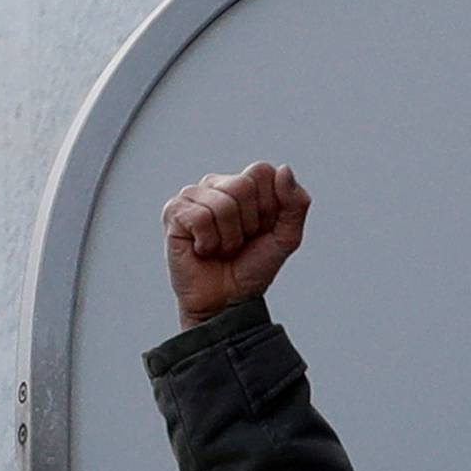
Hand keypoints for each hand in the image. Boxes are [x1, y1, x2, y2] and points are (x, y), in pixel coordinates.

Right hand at [162, 160, 311, 329]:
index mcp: (245, 182)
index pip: (262, 171)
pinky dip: (208, 241)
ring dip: (229, 237)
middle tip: (240, 241)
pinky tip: (203, 249)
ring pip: (223, 203)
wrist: (228, 301)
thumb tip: (284, 169)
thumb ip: (296, 202)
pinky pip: (200, 217)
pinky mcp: (174, 212)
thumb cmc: (253, 267)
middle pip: (243, 185)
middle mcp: (218, 183)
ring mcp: (193, 195)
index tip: (261, 229)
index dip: (268, 206)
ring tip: (222, 247)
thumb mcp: (287, 237)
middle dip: (249, 223)